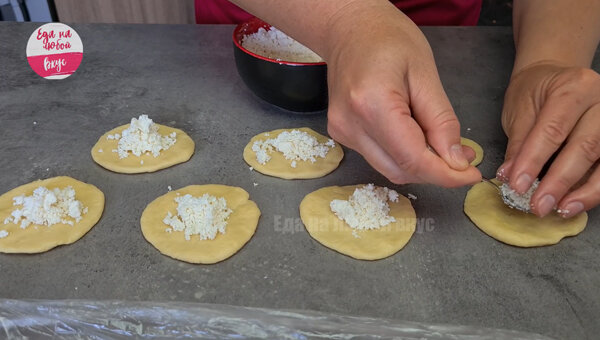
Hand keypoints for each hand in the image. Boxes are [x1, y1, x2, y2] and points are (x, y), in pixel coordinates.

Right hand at [323, 2, 480, 186]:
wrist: (349, 29)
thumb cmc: (388, 39)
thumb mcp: (426, 73)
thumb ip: (442, 121)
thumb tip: (457, 161)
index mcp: (372, 105)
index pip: (413, 159)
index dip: (446, 174)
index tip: (472, 175)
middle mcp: (351, 125)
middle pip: (401, 170)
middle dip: (436, 171)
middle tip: (463, 157)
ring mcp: (342, 132)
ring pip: (390, 169)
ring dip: (420, 164)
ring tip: (441, 143)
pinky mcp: (341, 135)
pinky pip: (379, 158)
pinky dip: (402, 154)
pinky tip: (413, 133)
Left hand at [498, 61, 599, 216]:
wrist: (555, 76)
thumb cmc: (535, 92)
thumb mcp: (520, 111)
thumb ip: (519, 145)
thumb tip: (510, 177)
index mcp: (574, 86)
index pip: (553, 130)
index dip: (534, 161)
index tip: (517, 185)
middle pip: (585, 146)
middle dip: (559, 181)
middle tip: (538, 205)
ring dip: (585, 191)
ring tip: (561, 210)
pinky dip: (595, 189)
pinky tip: (577, 203)